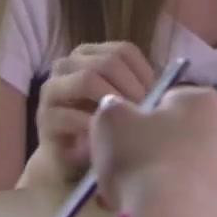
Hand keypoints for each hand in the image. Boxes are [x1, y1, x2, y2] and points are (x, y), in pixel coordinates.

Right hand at [23, 42, 155, 184]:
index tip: (160, 100)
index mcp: (90, 56)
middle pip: (108, 61)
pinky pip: (72, 114)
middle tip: (147, 116)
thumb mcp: (126, 107)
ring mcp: (53, 89)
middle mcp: (68, 65)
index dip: (145, 73)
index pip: (124, 50)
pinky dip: (95, 128)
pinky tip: (109, 144)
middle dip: (132, 88)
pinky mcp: (45, 118)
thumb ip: (143, 93)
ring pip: (87, 79)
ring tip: (129, 126)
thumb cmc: (103, 131)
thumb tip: (171, 92)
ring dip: (114, 103)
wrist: (71, 165)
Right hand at [90, 87, 216, 216]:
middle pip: (198, 139)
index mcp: (204, 103)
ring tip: (157, 211)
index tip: (133, 145)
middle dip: (175, 155)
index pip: (175, 103)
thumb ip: (114, 108)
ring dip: (190, 186)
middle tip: (142, 179)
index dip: (150, 123)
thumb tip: (118, 107)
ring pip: (212, 176)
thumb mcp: (109, 124)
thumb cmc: (142, 164)